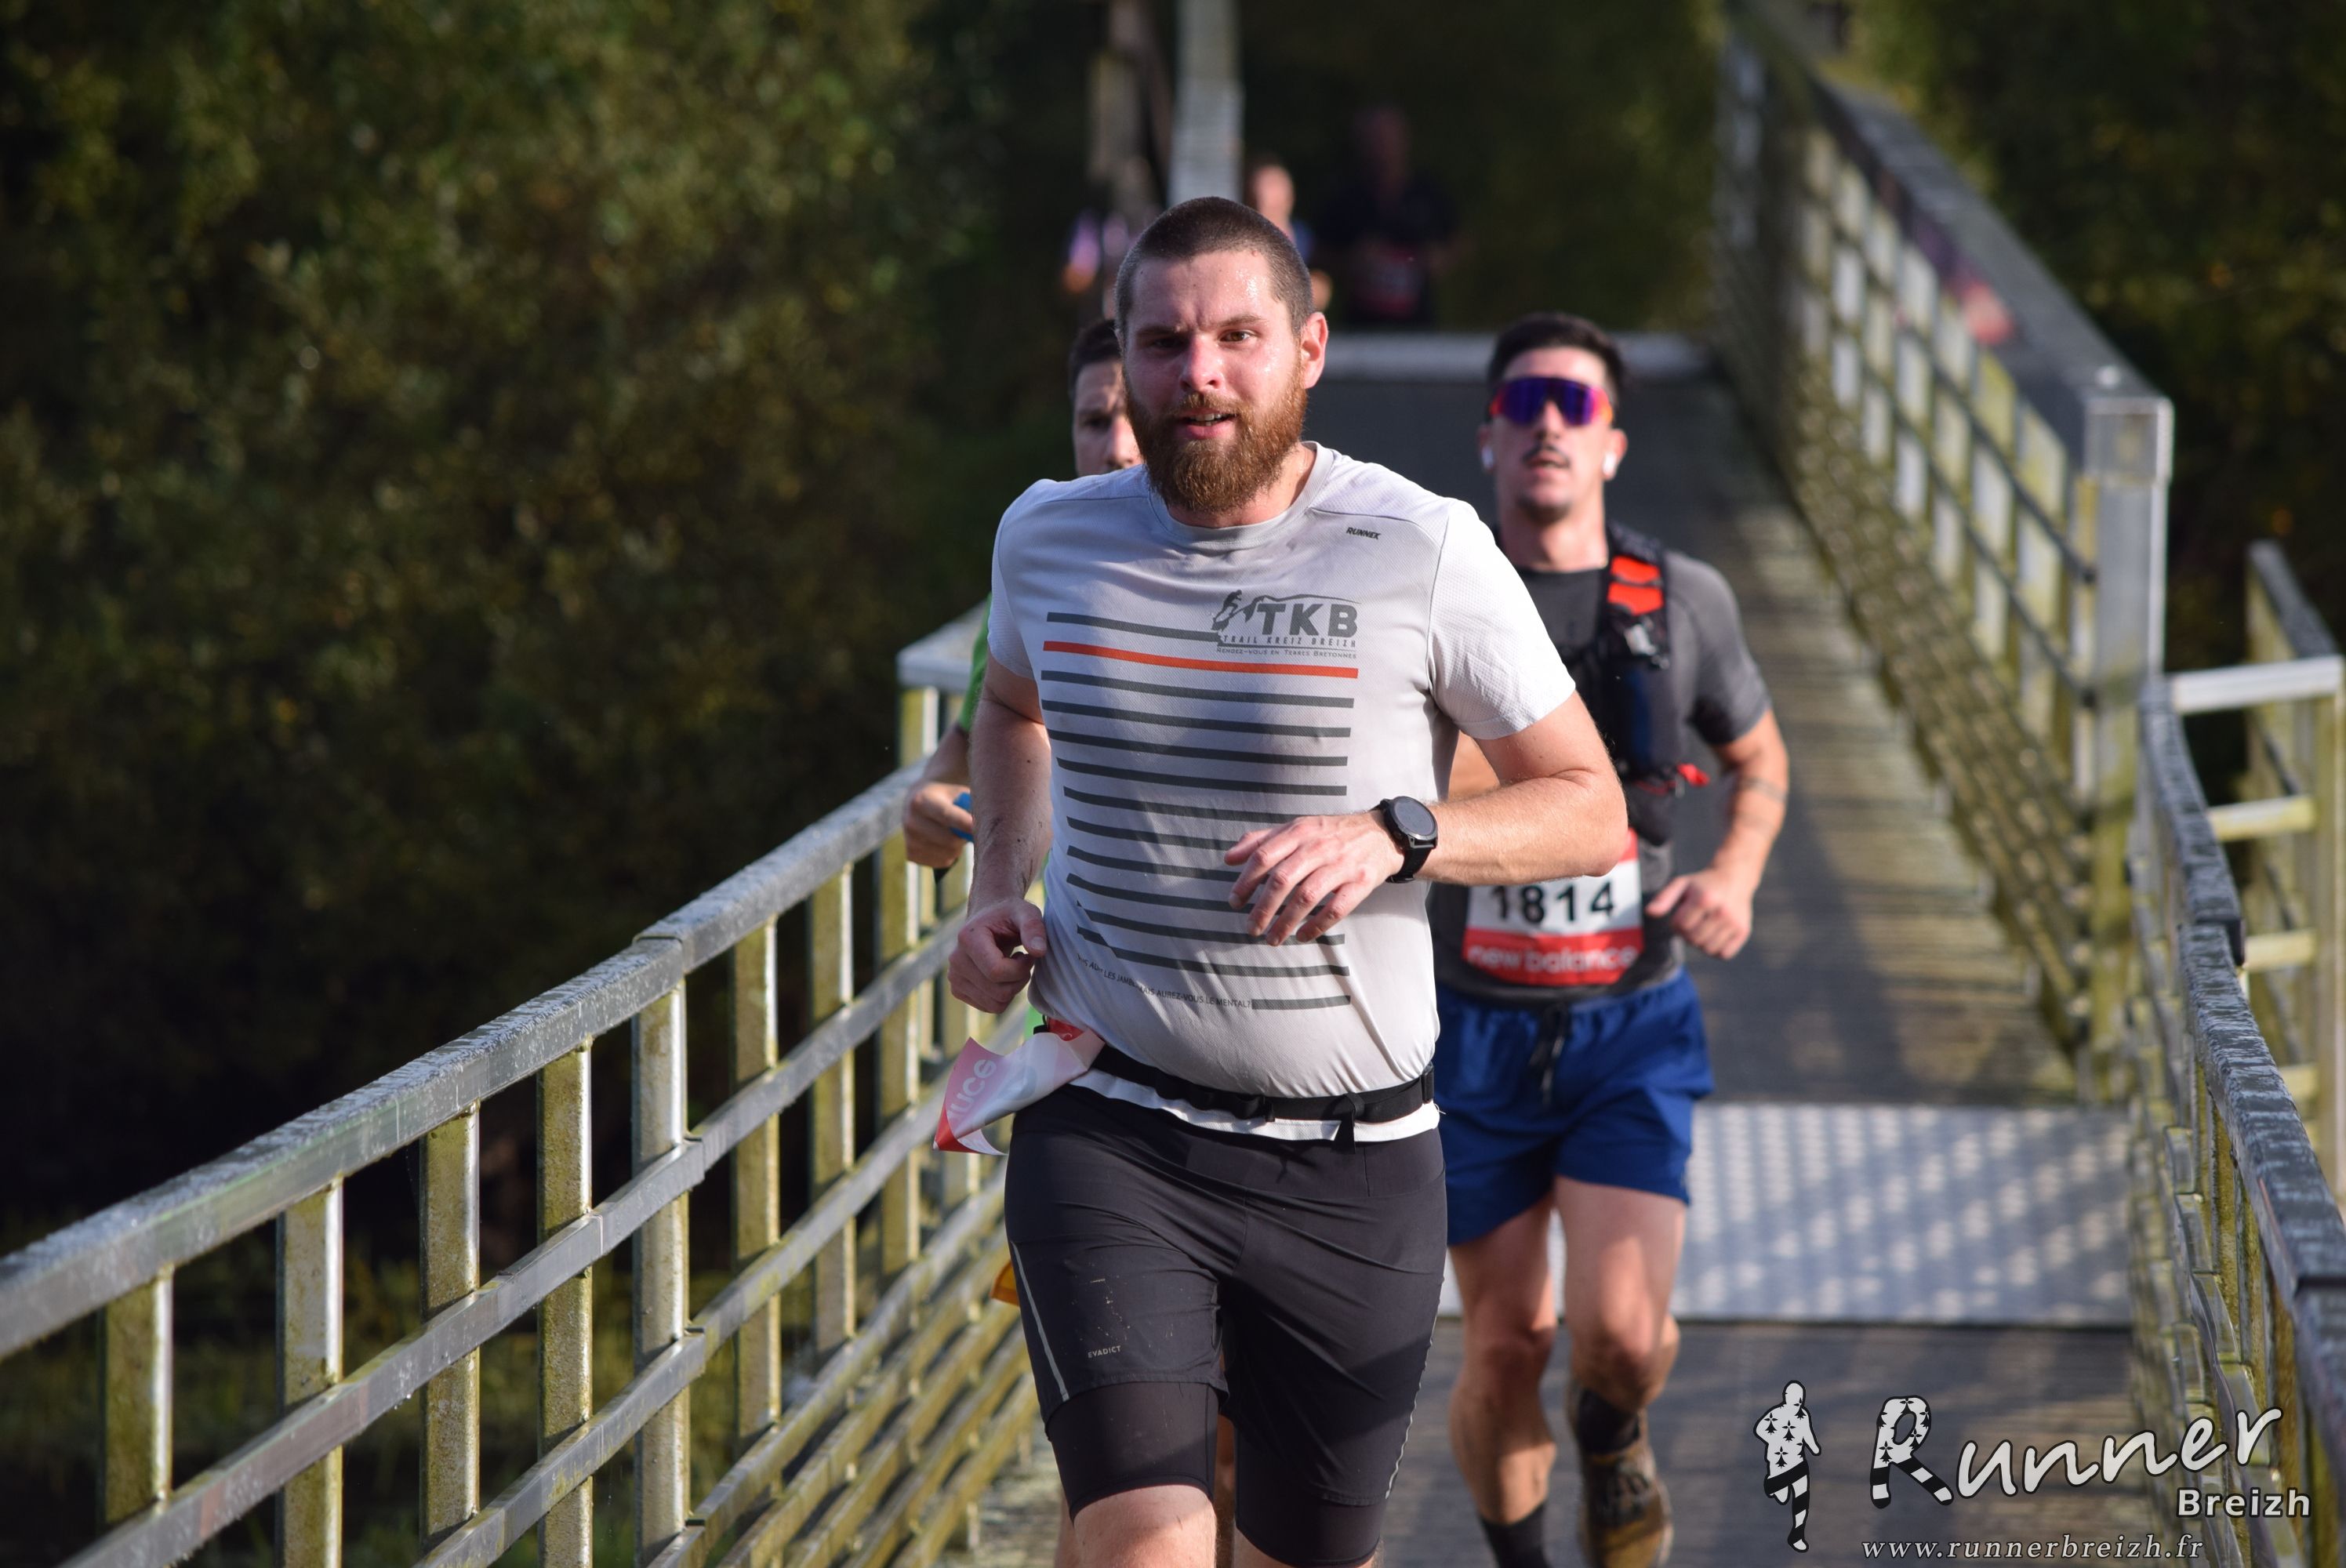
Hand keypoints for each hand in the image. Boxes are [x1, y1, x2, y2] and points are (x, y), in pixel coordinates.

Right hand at [903, 780, 973, 868]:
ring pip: (949, 854)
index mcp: (922, 801)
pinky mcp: (911, 855)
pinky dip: (951, 855)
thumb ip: (970, 806)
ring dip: (959, 847)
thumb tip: (986, 823)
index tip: (979, 827)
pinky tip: (945, 842)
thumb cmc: (947, 798)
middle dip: (965, 837)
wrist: (918, 805)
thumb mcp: (957, 793)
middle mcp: (911, 822)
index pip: (946, 815)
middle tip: (970, 830)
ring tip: (956, 834)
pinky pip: (943, 862)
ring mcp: (909, 840)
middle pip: (949, 840)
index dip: (964, 823)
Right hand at [949, 898, 1047, 1013]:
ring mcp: (954, 977)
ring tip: (1012, 967)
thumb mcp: (1026, 914)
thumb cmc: (1009, 915)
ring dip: (1012, 989)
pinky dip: (1003, 996)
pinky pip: (989, 1007)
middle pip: (998, 991)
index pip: (996, 972)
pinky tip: (1002, 976)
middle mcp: (956, 960)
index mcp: (968, 938)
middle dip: (1019, 979)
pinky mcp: (958, 990)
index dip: (1021, 969)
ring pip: (995, 1004)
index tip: (1029, 955)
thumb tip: (1039, 952)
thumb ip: (1034, 929)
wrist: (988, 918)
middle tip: (1023, 961)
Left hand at [1224, 812, 1404, 945]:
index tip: (1235, 902)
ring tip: (1272, 939)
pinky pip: (1336, 908)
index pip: (1264, 856)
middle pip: (1283, 879)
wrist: (1381, 833)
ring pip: (1307, 896)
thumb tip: (1229, 858)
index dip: (1246, 881)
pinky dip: (1317, 926)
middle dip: (1263, 908)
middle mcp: (1318, 846)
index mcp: (1299, 832)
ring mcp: (1341, 865)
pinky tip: (1302, 936)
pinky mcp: (1361, 882)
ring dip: (1286, 922)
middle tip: (1251, 928)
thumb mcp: (1297, 828)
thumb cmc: (1330, 834)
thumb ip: (1261, 841)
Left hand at [1645, 867, 1754, 958]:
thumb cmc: (1703, 883)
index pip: (1681, 926)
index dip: (1676, 923)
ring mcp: (1734, 923)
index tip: (1681, 914)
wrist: (1734, 877)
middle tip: (1692, 921)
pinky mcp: (1743, 931)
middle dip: (1687, 933)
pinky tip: (1714, 934)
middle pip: (1694, 940)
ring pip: (1708, 949)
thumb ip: (1664, 898)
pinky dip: (1716, 950)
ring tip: (1702, 927)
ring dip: (1700, 942)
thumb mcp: (1681, 884)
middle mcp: (1722, 912)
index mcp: (1705, 899)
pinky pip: (1723, 954)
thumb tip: (1649, 912)